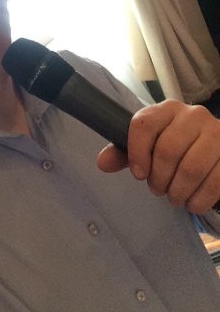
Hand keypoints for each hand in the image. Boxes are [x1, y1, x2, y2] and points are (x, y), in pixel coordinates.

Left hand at [97, 99, 219, 213]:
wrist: (215, 149)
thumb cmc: (175, 146)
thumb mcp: (149, 146)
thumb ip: (125, 153)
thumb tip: (102, 163)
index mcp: (167, 109)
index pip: (143, 124)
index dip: (136, 153)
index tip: (138, 174)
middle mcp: (193, 115)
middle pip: (167, 150)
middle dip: (158, 178)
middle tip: (157, 189)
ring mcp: (216, 133)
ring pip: (190, 168)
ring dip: (178, 191)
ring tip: (174, 196)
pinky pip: (214, 183)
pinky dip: (198, 200)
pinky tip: (192, 203)